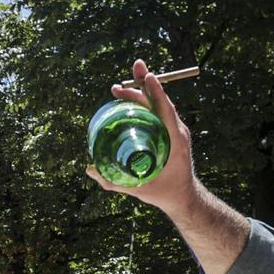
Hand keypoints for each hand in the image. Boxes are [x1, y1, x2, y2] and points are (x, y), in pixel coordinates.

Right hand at [83, 58, 197, 211]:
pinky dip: (144, 104)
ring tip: (119, 90)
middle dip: (143, 85)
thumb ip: (114, 181)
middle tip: (122, 82)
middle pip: (160, 102)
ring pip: (158, 104)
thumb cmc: (163, 193)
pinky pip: (157, 112)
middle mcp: (176, 131)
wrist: (183, 197)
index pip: (166, 110)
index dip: (156, 92)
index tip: (148, 76)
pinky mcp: (170, 132)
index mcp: (174, 141)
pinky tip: (127, 103)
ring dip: (141, 92)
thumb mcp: (139, 189)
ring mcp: (174, 130)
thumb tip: (90, 169)